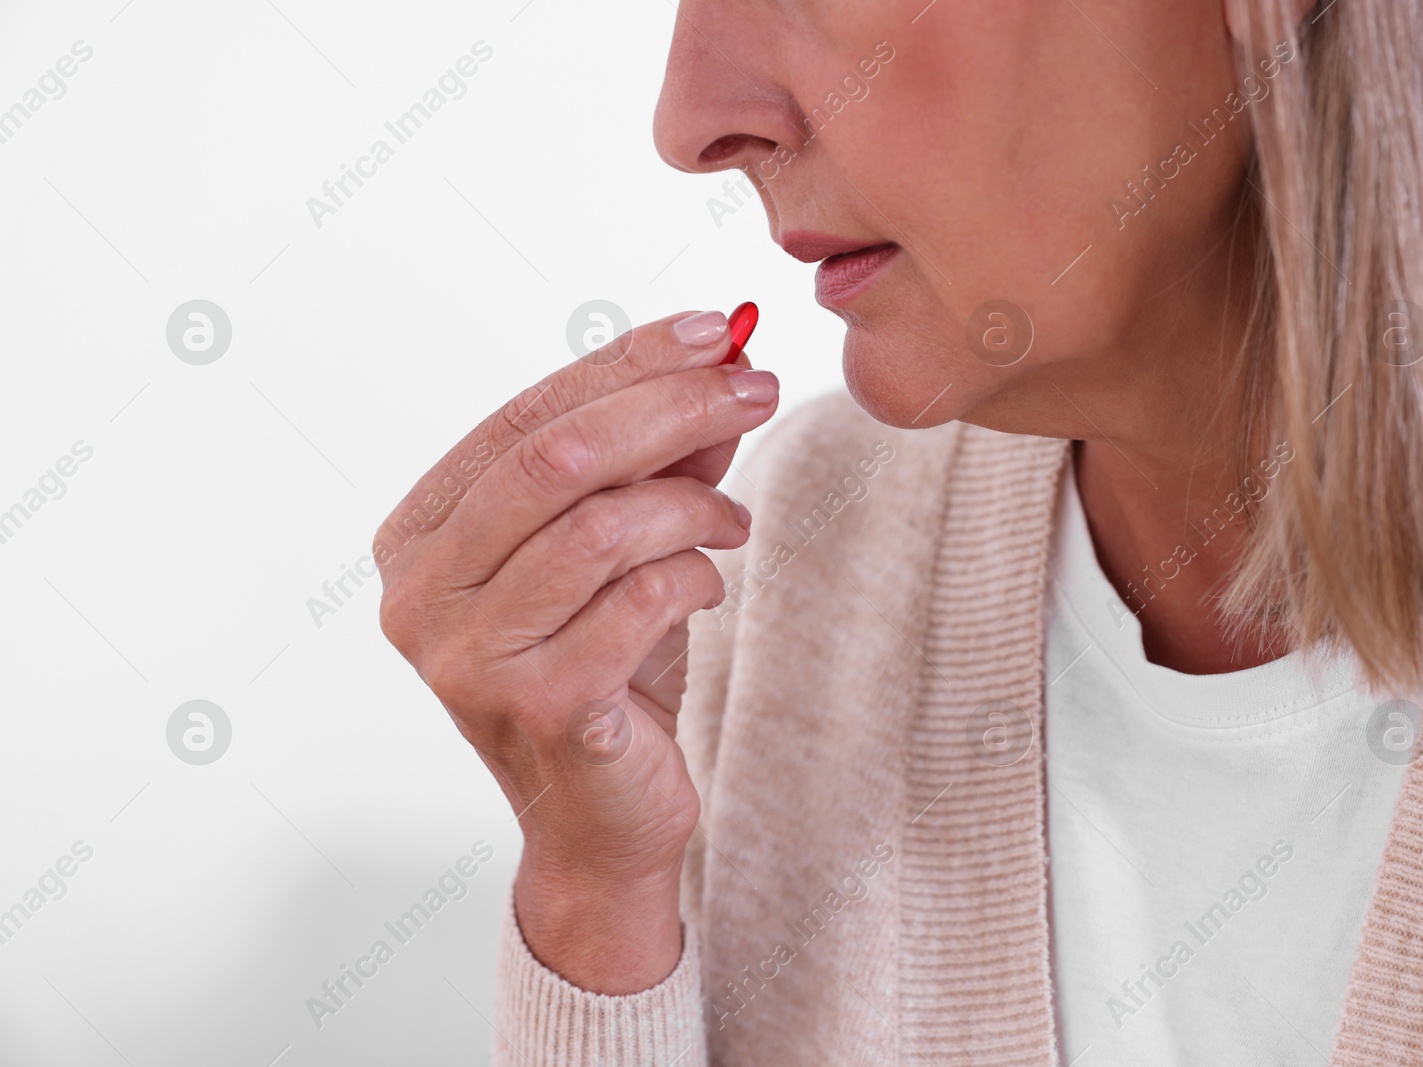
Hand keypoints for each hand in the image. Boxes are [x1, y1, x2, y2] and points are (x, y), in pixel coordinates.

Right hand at [374, 310, 777, 990]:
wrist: (601, 819)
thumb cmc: (605, 671)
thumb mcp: (623, 548)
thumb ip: (653, 462)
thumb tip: (718, 363)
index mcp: (420, 536)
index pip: (525, 417)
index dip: (628, 364)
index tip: (721, 330)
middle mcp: (420, 593)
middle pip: (556, 458)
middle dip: (673, 408)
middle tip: (756, 389)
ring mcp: (467, 656)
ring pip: (602, 526)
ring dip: (693, 505)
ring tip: (733, 520)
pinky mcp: (536, 706)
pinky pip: (639, 599)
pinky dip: (694, 575)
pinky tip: (707, 584)